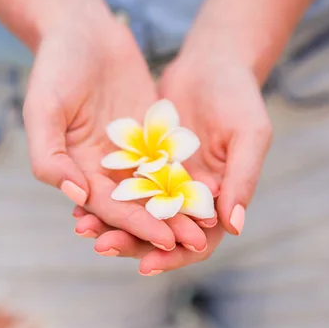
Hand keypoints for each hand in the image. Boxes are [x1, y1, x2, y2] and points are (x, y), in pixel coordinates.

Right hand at [23, 9, 206, 250]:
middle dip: (161, 224)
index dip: (133, 224)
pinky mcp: (148, 133)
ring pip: (154, 187)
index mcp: (74, 168)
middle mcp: (100, 166)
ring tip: (206, 226)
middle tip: (194, 243)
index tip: (163, 240)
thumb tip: (78, 196)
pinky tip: (210, 189)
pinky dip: (185, 176)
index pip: (105, 205)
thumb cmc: (55, 68)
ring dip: (177, 208)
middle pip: (133, 204)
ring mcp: (126, 150)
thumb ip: (50, 157)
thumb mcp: (42, 109)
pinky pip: (168, 159)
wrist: (81, 30)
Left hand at [72, 54, 271, 272]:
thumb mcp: (249, 134)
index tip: (145, 265)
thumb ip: (243, 178)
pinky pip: (119, 184)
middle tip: (101, 245)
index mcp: (217, 200)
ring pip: (134, 211)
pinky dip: (103, 193)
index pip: (195, 242)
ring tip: (82, 226)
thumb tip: (234, 227)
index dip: (172, 256)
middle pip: (158, 231)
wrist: (211, 63)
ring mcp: (162, 178)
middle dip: (130, 241)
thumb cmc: (239, 97)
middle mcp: (187, 195)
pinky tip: (79, 198)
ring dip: (110, 222)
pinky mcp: (141, 160)